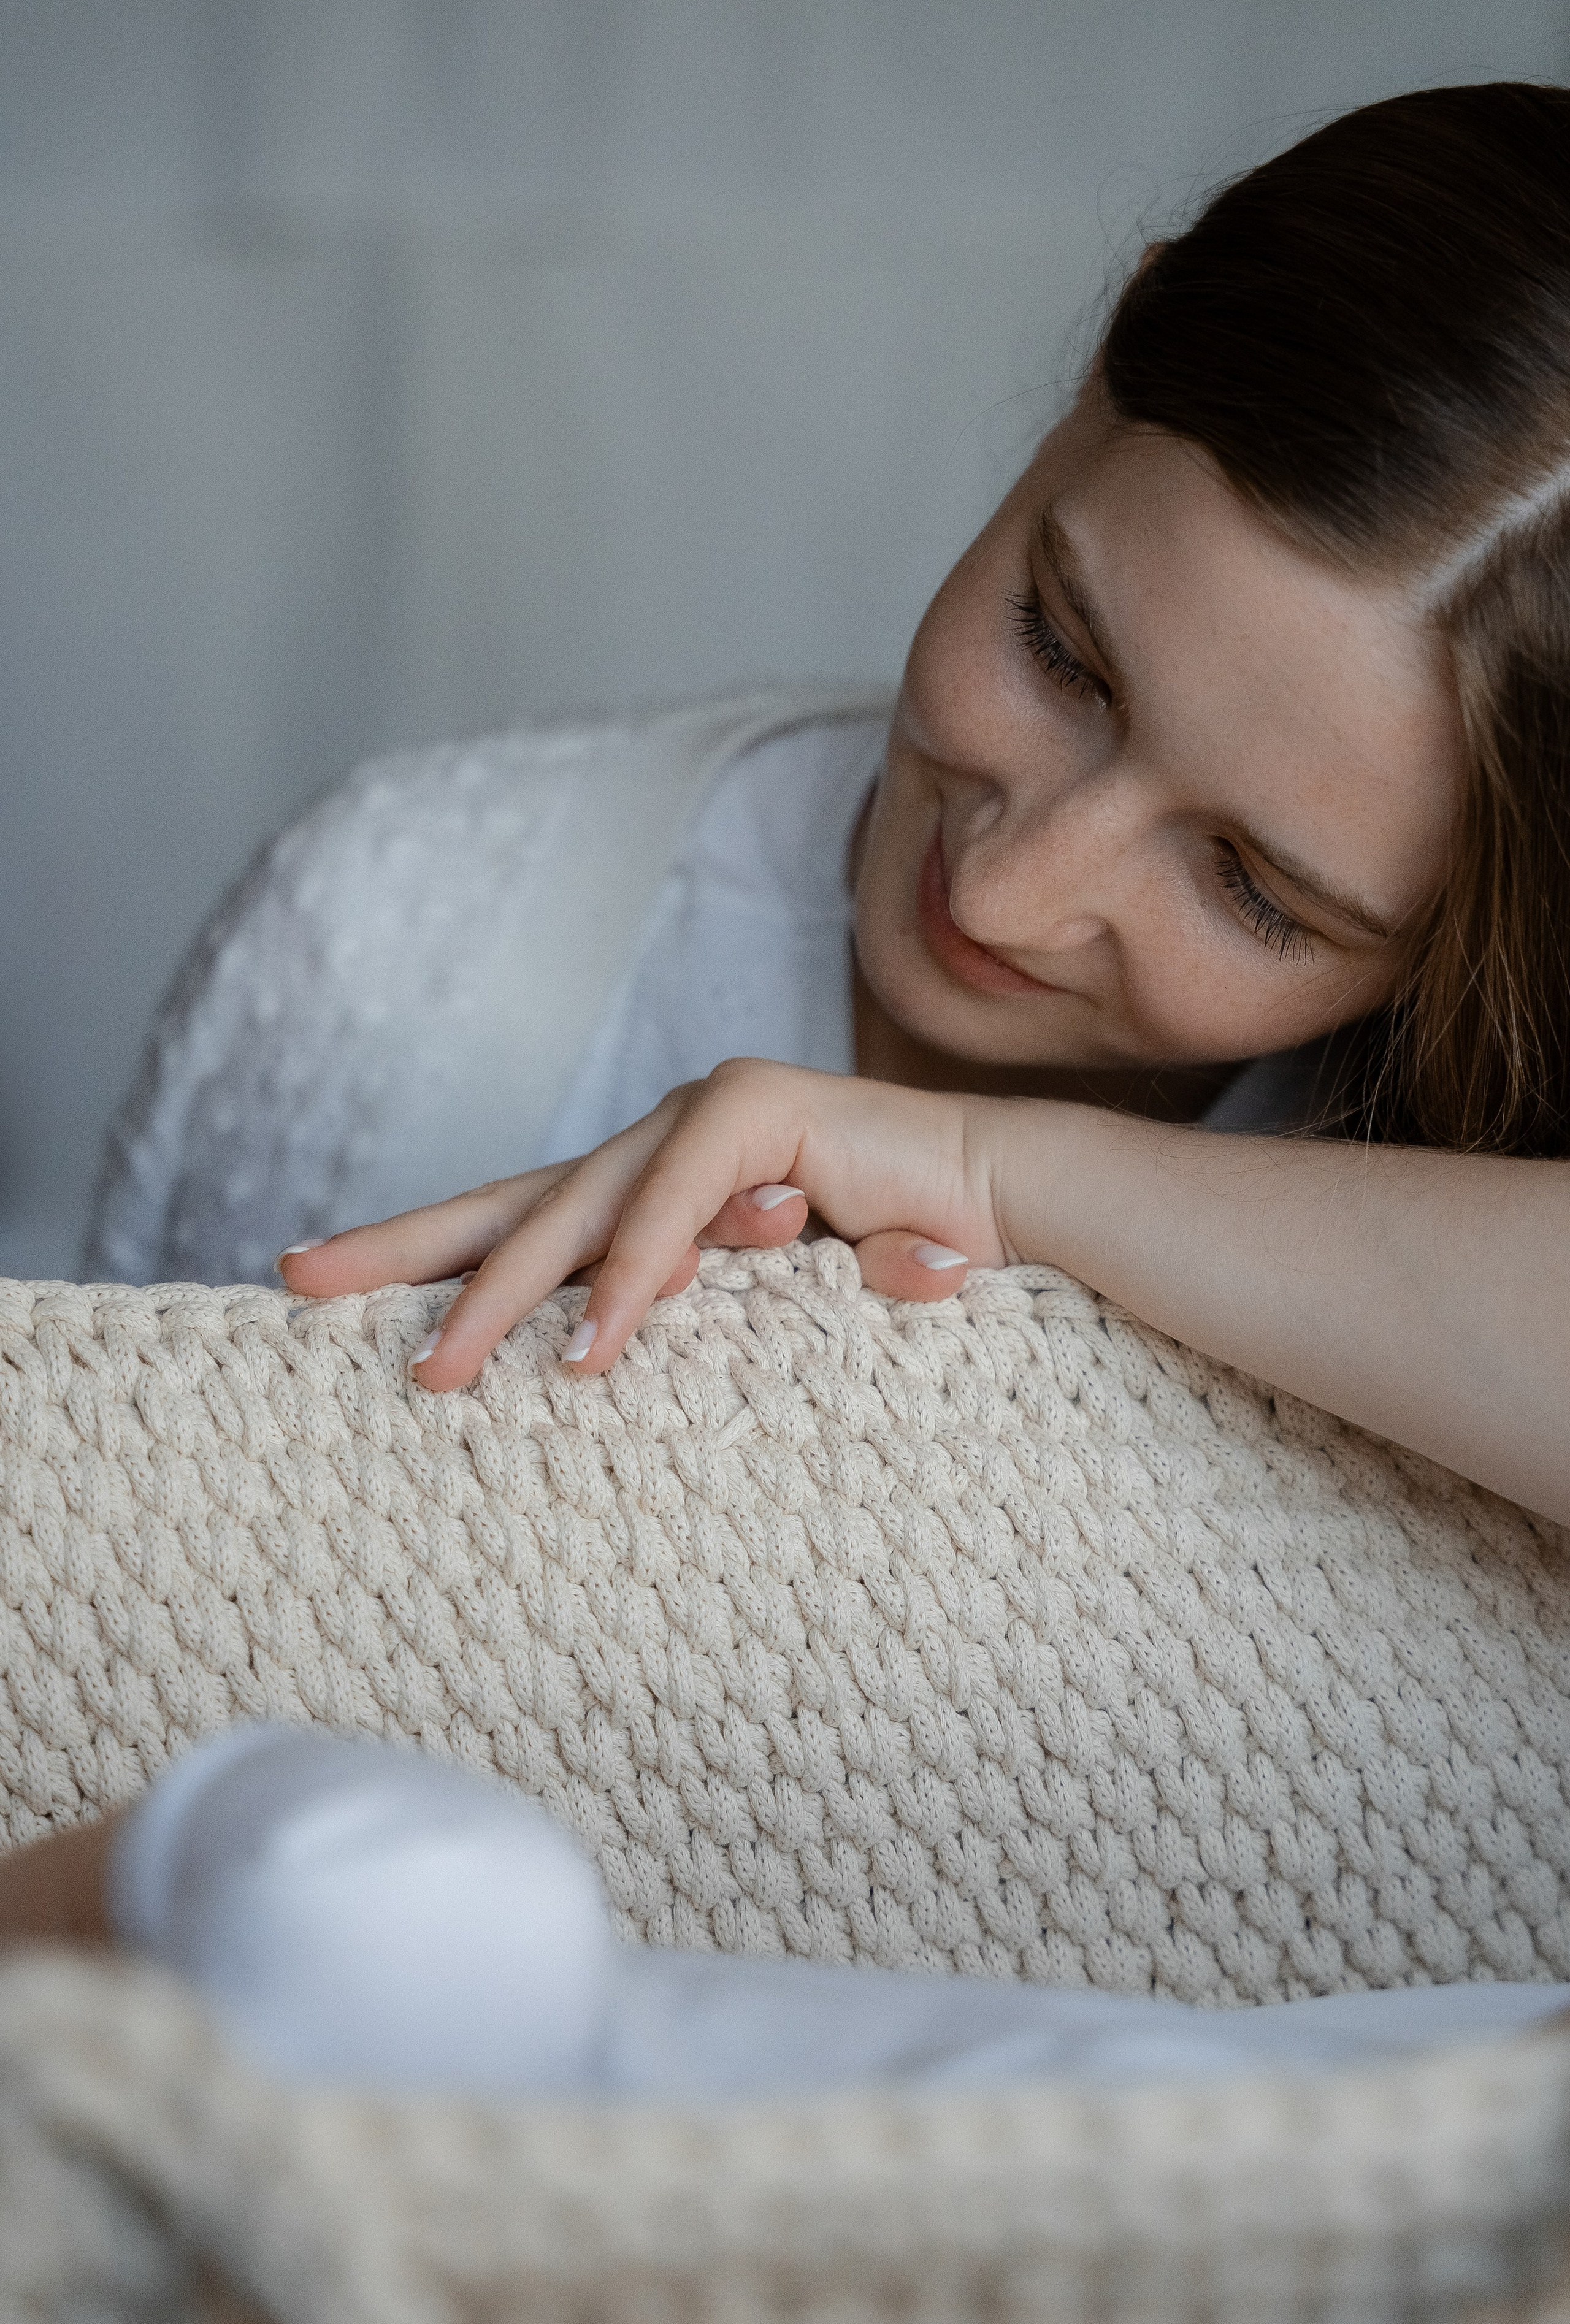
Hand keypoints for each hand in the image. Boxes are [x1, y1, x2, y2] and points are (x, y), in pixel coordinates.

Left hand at [277, 1060, 1031, 1390]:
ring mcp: (704, 1116)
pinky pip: (678, 1201)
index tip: (303, 1281)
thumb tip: (573, 1362)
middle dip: (405, 1253)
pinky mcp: (762, 1110)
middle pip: (511, 1203)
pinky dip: (638, 1274)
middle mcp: (657, 1146)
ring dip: (511, 1297)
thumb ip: (670, 1324)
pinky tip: (598, 1344)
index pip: (509, 1221)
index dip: (408, 1250)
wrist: (1008, 1212)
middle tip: (304, 1288)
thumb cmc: (882, 1277)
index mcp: (644, 1194)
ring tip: (445, 1375)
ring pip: (579, 1208)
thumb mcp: (744, 1319)